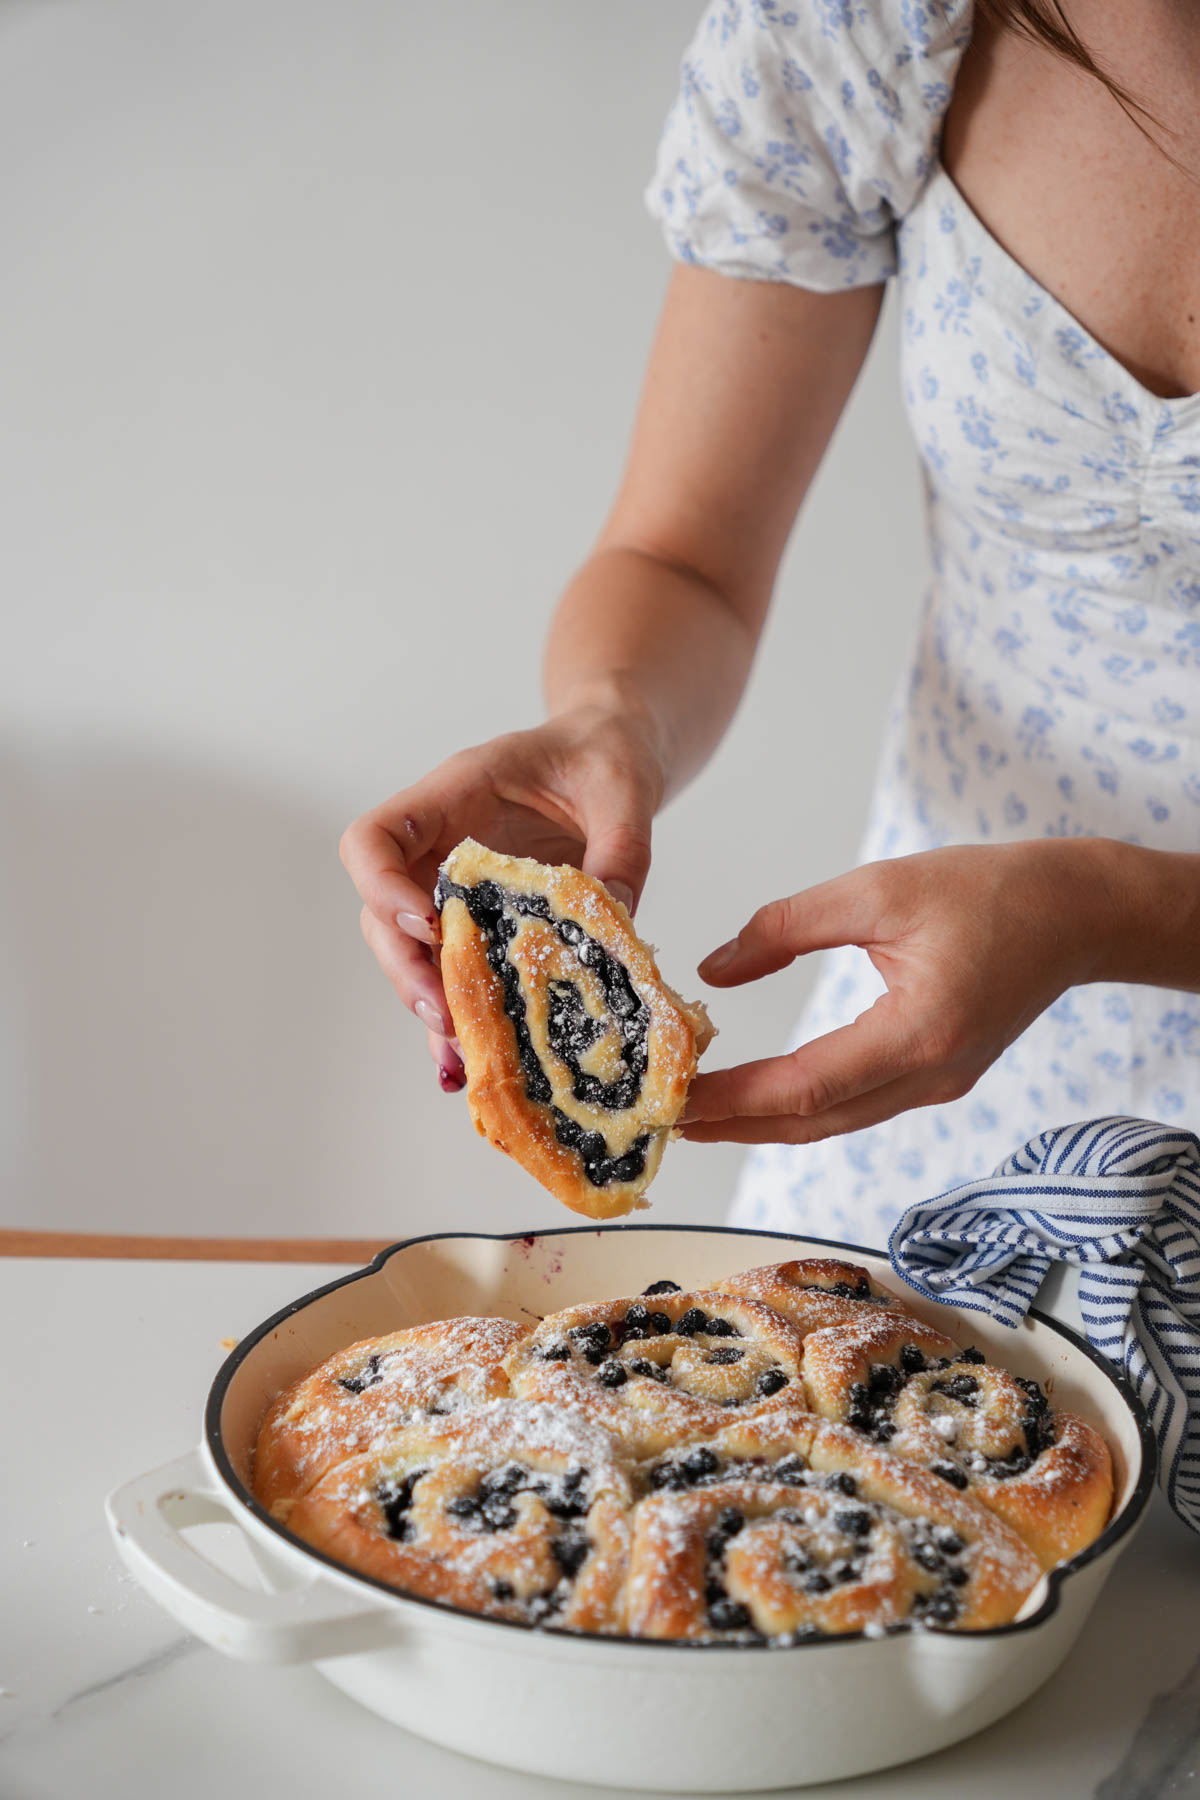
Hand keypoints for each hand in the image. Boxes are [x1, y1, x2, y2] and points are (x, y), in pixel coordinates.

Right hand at [339, 706, 663, 1087]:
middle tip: (445, 1013)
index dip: (382, 887)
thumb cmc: (604, 755)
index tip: (426, 925)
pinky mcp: (483, 920)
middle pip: (380, 912)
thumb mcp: (623, 789)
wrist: (612, 757)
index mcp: (455, 795)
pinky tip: (467, 1062)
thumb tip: (614, 921)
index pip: (374, 838)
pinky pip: (454, 970)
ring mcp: (454, 887)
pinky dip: (459, 1013)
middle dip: (406, 967)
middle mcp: (438, 846)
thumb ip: (622, 848)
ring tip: (461, 1050)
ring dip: (428, 1001)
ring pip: (410, 952)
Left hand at [679, 841, 1118, 1145]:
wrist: (1075, 912)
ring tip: (697, 1112)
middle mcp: (931, 1075)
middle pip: (814, 1121)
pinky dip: (802, 1104)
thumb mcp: (878, 889)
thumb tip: (714, 970)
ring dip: (763, 1122)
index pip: (806, 1086)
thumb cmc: (986, 889)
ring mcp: (939, 1084)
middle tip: (664, 1120)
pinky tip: (760, 1092)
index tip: (675, 1100)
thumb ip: (787, 927)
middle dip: (736, 1125)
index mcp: (919, 1031)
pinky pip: (857, 1104)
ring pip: (835, 1121)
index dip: (735, 1100)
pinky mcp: (938, 1076)